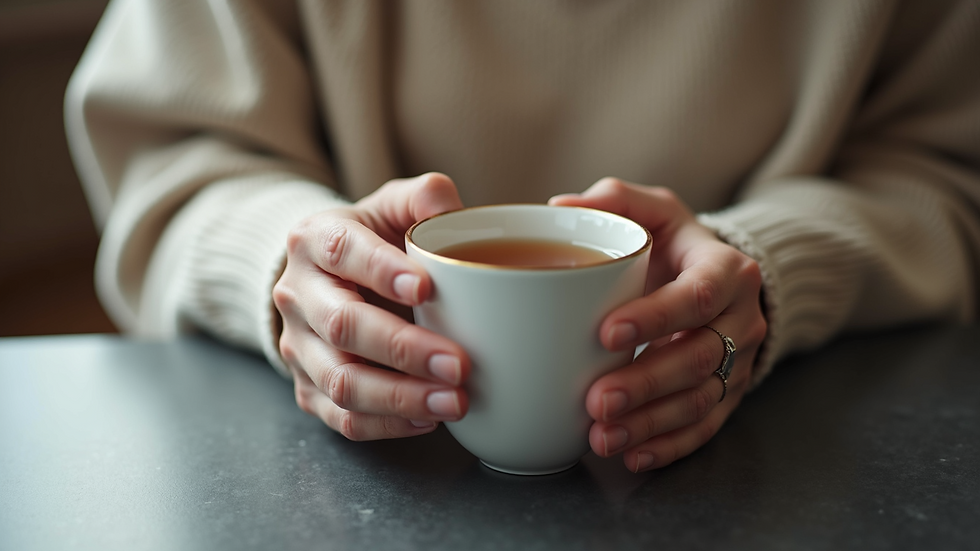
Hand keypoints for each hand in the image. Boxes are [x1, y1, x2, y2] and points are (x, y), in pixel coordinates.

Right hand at [273, 173, 470, 439]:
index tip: (426, 288)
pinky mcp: (308, 389)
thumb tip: (449, 207)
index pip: (340, 251)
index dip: (380, 270)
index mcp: (313, 240)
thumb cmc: (371, 241)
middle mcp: (297, 294)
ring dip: (401, 397)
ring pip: (342, 381)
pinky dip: (388, 425)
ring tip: (456, 401)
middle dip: (403, 349)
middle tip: (460, 363)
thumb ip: (422, 197)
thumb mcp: (391, 207)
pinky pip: (343, 418)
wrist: (325, 280)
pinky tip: (429, 418)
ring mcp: (298, 347)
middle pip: (342, 327)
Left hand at [550, 178, 765, 471]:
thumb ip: (614, 200)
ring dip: (651, 423)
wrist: (720, 280)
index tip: (606, 332)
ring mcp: (740, 362)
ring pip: (701, 401)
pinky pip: (705, 428)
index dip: (656, 317)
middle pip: (699, 358)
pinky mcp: (731, 395)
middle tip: (595, 400)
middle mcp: (741, 318)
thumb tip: (560, 207)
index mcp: (725, 269)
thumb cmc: (677, 245)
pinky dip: (669, 446)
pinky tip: (633, 455)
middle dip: (646, 384)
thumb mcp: (656, 211)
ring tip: (602, 437)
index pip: (698, 296)